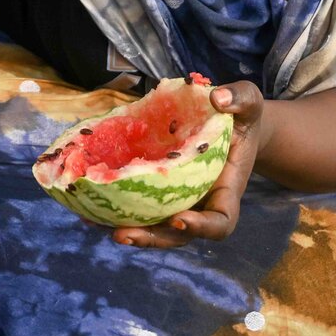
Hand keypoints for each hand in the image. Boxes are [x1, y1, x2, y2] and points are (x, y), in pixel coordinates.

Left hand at [113, 80, 268, 249]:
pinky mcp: (157, 190)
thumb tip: (217, 98)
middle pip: (178, 235)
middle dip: (152, 238)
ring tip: (98, 223)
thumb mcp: (247, 102)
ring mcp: (177, 201)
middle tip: (123, 234)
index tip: (179, 217)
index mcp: (225, 191)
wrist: (228, 124)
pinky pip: (138, 206)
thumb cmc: (240, 117)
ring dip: (128, 230)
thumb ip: (239, 98)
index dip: (201, 228)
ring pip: (154, 227)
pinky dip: (114, 209)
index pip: (220, 223)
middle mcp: (200, 204)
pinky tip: (88, 206)